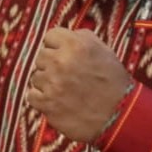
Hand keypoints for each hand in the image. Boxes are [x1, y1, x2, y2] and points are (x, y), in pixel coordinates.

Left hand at [25, 26, 131, 140]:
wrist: (119, 117)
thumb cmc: (113, 83)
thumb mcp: (104, 52)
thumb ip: (83, 38)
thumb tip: (63, 35)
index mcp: (76, 46)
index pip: (51, 36)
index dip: (58, 45)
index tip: (65, 54)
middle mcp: (61, 62)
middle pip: (41, 56)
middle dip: (53, 65)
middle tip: (70, 76)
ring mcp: (51, 83)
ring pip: (36, 76)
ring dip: (48, 83)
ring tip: (68, 90)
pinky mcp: (45, 102)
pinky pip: (32, 95)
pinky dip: (42, 99)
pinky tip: (59, 101)